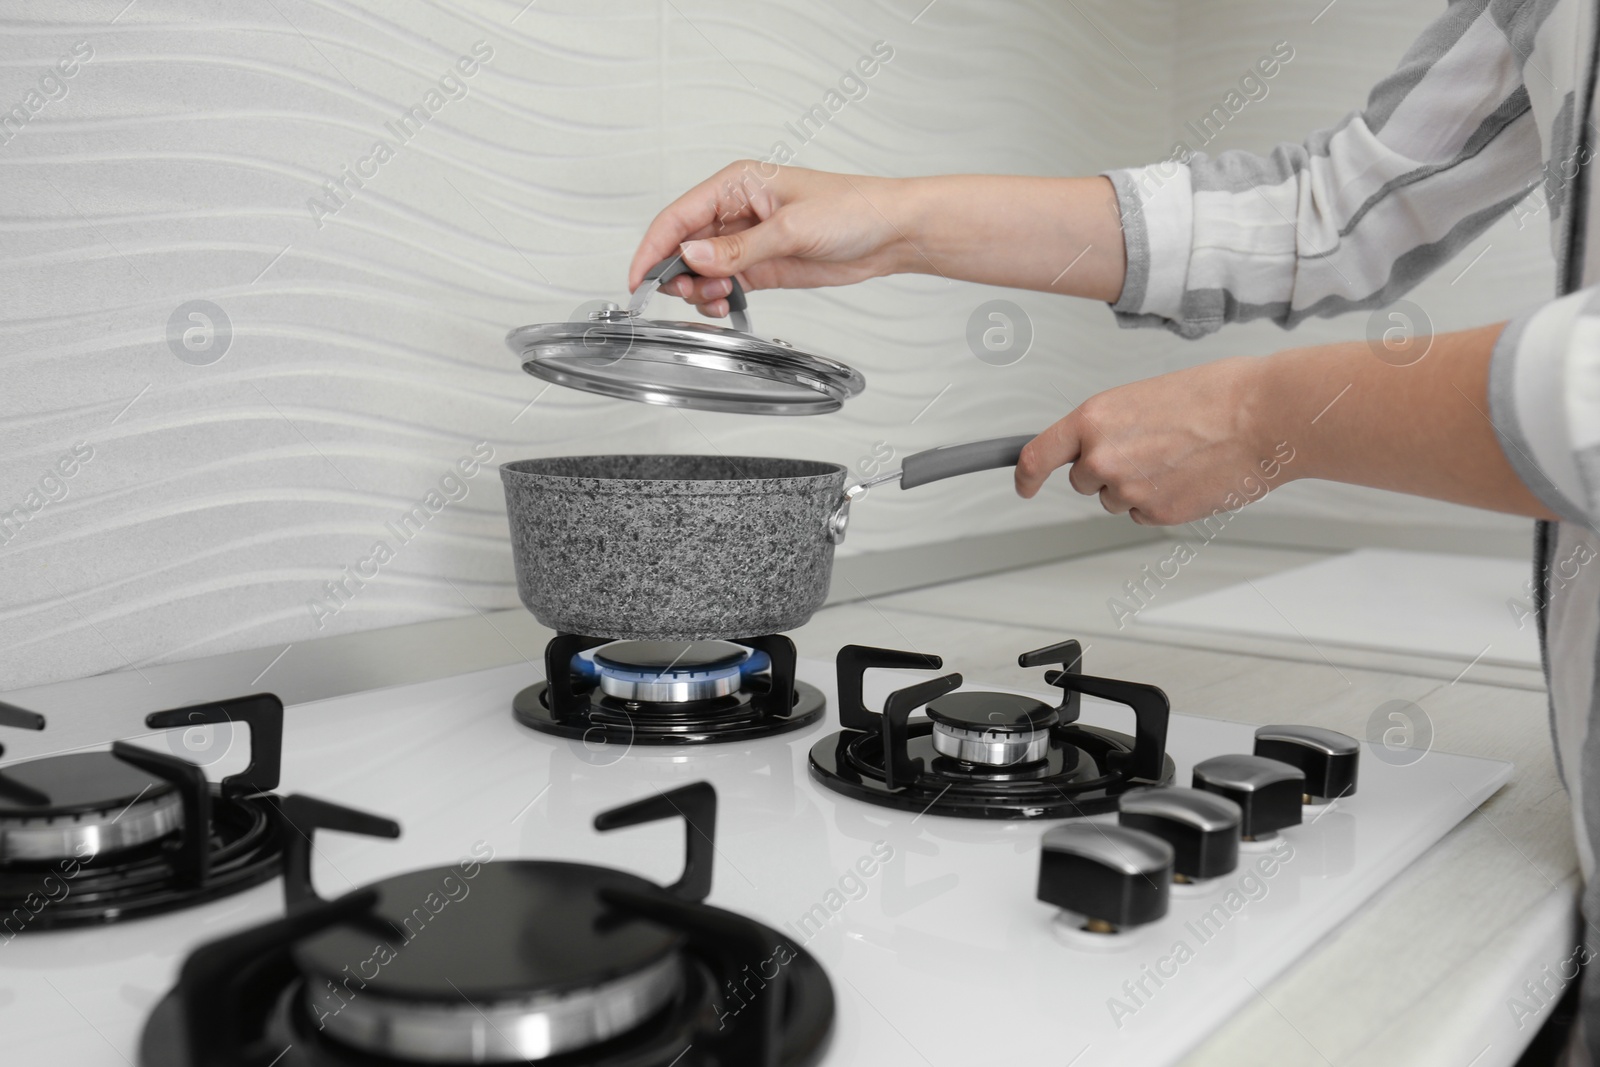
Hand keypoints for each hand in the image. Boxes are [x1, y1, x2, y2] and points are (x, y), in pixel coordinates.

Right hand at [628, 162, 910, 317]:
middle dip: (676, 274)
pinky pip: (723, 284)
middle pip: (683, 245)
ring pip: (700, 269)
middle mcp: (736, 210)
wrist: (890, 232)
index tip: (638, 280)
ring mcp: (747, 240)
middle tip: (689, 294)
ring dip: (697, 290)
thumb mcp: (792, 228)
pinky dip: (716, 298)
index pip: (678, 217)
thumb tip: (692, 257)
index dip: (652, 248)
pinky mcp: (761, 265)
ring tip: (715, 300)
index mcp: (736, 183)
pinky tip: (725, 305)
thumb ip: (739, 248)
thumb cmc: (853, 209)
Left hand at [1015, 357, 1291, 524]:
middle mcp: (1103, 457)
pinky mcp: (1157, 514)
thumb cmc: (1216, 396)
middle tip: (1149, 449)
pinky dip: (1162, 501)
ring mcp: (1129, 490)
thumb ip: (1110, 424)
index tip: (1025, 484)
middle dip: (1107, 471)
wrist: (1263, 417)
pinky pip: (1144, 513)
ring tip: (1177, 458)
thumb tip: (1098, 446)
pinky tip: (1189, 476)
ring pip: (1115, 499)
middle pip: (1083, 481)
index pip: (1037, 455)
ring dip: (1137, 485)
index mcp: (1095, 418)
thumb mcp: (1143, 396)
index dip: (1026, 475)